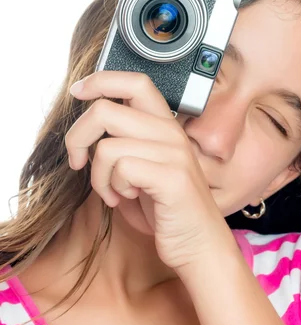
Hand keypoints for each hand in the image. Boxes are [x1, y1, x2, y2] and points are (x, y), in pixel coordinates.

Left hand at [66, 70, 234, 271]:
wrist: (199, 244)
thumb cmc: (166, 210)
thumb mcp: (142, 169)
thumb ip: (122, 145)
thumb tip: (85, 134)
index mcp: (164, 126)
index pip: (135, 81)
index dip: (100, 80)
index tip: (78, 91)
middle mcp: (171, 133)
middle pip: (105, 110)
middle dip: (77, 137)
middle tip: (77, 161)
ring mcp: (173, 153)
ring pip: (107, 147)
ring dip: (98, 176)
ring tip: (112, 192)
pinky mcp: (171, 177)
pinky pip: (121, 169)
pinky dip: (112, 188)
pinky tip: (125, 200)